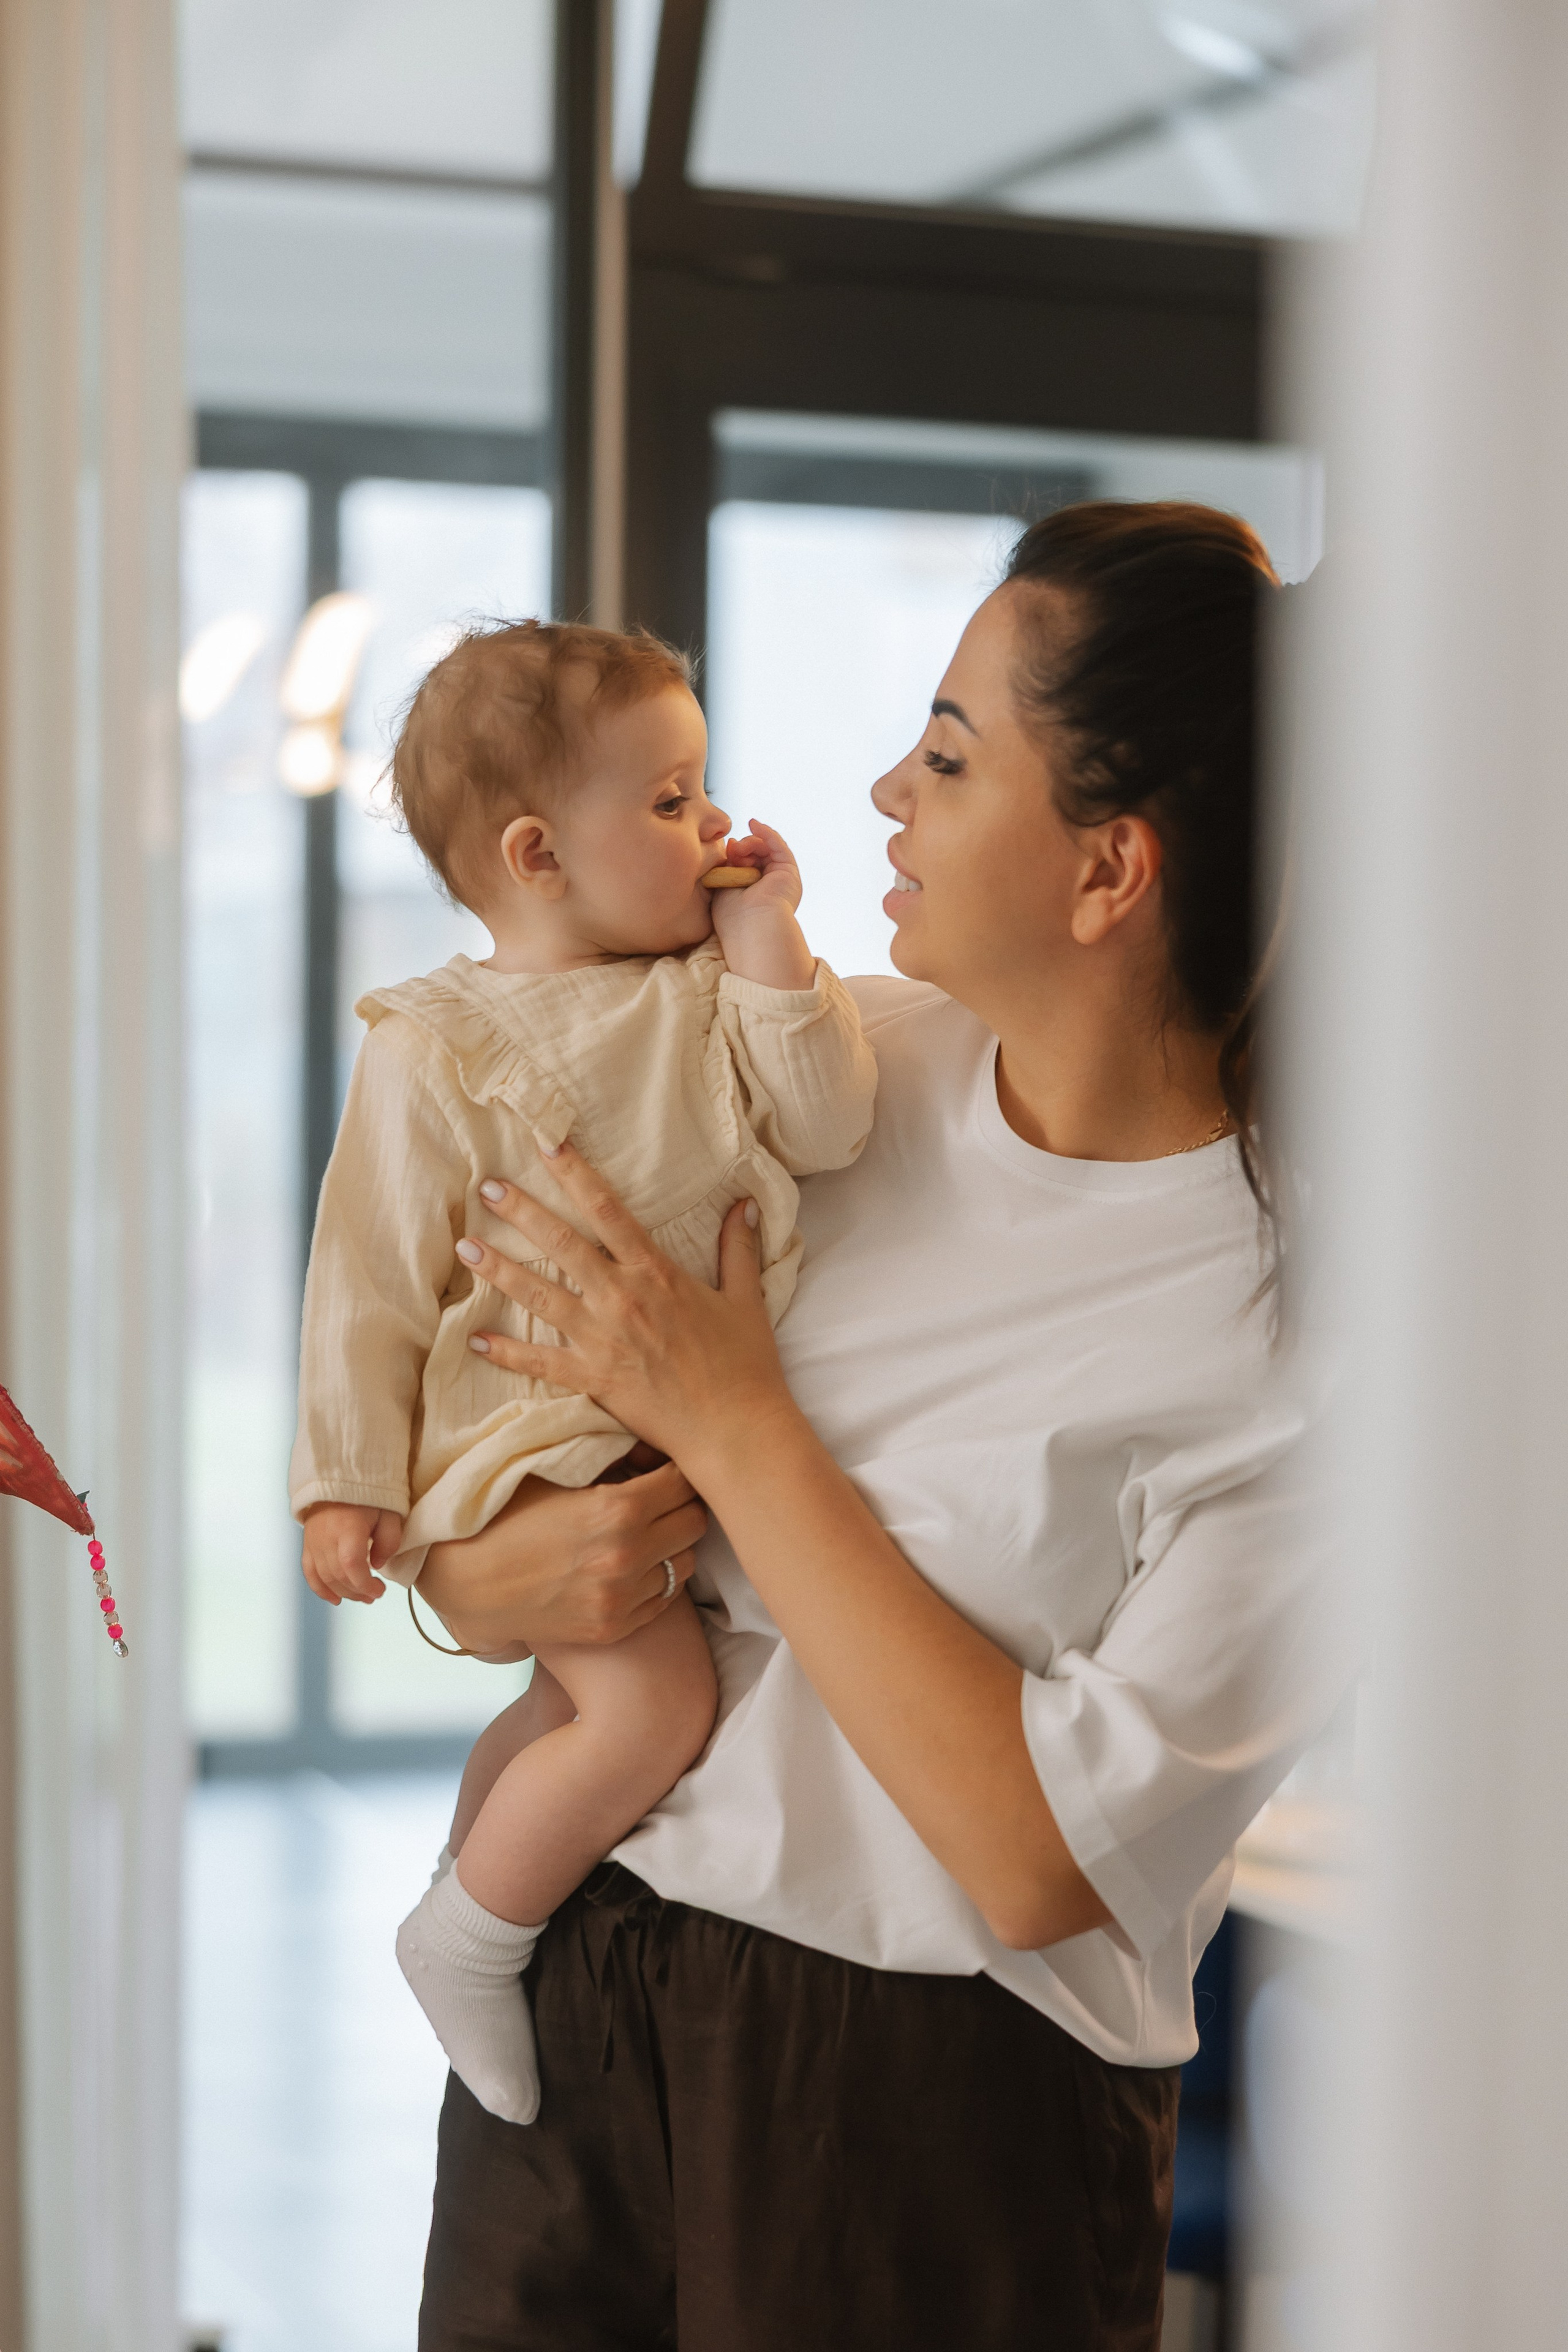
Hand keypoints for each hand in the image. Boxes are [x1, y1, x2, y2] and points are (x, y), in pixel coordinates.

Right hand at [302, 1501, 403, 1604]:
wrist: (339, 1477)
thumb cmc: (368, 1495)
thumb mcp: (389, 1513)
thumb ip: (389, 1541)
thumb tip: (377, 1566)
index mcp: (348, 1527)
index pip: (351, 1565)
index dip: (364, 1584)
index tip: (379, 1590)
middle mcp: (326, 1536)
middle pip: (338, 1575)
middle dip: (358, 1591)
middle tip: (375, 1595)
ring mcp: (313, 1540)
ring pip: (324, 1577)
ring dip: (344, 1592)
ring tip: (361, 1597)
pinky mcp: (307, 1542)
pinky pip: (309, 1571)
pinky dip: (320, 1588)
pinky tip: (335, 1599)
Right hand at [416, 1448, 707, 1653]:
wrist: (465, 1580)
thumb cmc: (505, 1514)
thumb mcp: (554, 1470)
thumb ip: (609, 1456)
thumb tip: (653, 1444)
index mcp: (617, 1509)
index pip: (684, 1481)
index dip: (677, 1469)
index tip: (663, 1466)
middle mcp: (628, 1557)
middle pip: (696, 1522)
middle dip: (683, 1504)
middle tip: (662, 1498)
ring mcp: (622, 1598)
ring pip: (686, 1563)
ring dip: (673, 1544)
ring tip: (648, 1532)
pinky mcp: (613, 1628)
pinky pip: (664, 1599)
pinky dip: (657, 1579)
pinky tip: (632, 1565)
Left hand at [456, 1142, 797, 1476]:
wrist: (735, 1428)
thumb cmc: (744, 1364)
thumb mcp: (746, 1299)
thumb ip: (739, 1249)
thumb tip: (746, 1203)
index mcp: (656, 1273)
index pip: (608, 1209)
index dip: (575, 1172)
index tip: (547, 1143)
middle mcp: (622, 1299)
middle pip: (561, 1244)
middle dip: (521, 1212)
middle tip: (487, 1188)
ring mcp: (602, 1340)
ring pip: (539, 1296)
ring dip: (498, 1270)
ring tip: (464, 1247)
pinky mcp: (593, 1379)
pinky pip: (539, 1363)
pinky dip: (505, 1353)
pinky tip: (474, 1340)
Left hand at [709, 820, 814, 989]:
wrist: (751, 926)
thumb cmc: (732, 915)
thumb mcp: (724, 884)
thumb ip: (728, 865)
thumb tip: (732, 843)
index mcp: (753, 893)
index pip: (746, 864)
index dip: (735, 853)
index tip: (726, 851)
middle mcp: (769, 886)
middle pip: (757, 854)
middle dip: (743, 847)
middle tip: (732, 850)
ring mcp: (781, 879)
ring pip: (767, 849)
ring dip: (751, 842)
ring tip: (739, 847)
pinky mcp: (789, 872)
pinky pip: (779, 846)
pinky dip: (767, 833)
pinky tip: (754, 825)